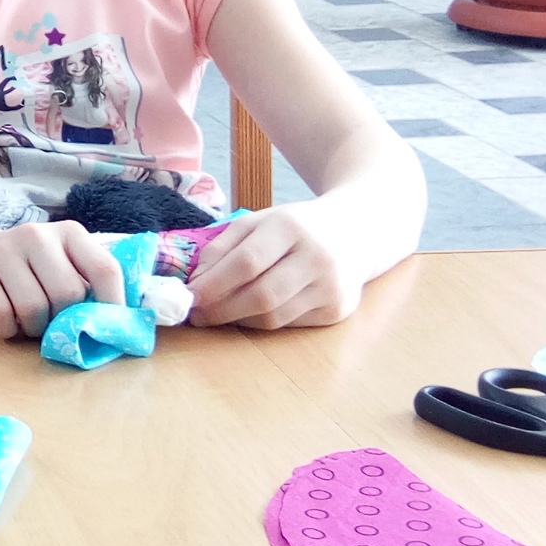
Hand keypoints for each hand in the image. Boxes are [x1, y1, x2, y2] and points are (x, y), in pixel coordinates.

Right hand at [0, 219, 126, 340]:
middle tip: (52, 322)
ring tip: (27, 320)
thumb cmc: (24, 270)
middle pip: (68, 293)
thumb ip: (88, 284)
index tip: (108, 327)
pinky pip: (1, 316)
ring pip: (33, 308)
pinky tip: (5, 321)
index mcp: (68, 233)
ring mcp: (3, 250)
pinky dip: (7, 330)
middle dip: (62, 319)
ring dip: (33, 327)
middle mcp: (37, 235)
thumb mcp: (59, 264)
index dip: (113, 304)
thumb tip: (120, 322)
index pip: (105, 268)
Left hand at [185, 206, 362, 328]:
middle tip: (197, 315)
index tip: (188, 297)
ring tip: (218, 314)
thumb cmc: (296, 227)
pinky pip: (288, 324)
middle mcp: (316, 257)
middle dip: (222, 309)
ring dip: (238, 320)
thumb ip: (223, 247)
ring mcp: (331, 287)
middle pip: (261, 296)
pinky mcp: (337, 309)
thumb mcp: (258, 222)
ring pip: (273, 317)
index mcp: (291, 227)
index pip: (247, 262)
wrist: (357, 231)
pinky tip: (248, 314)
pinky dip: (261, 322)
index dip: (214, 284)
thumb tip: (196, 282)